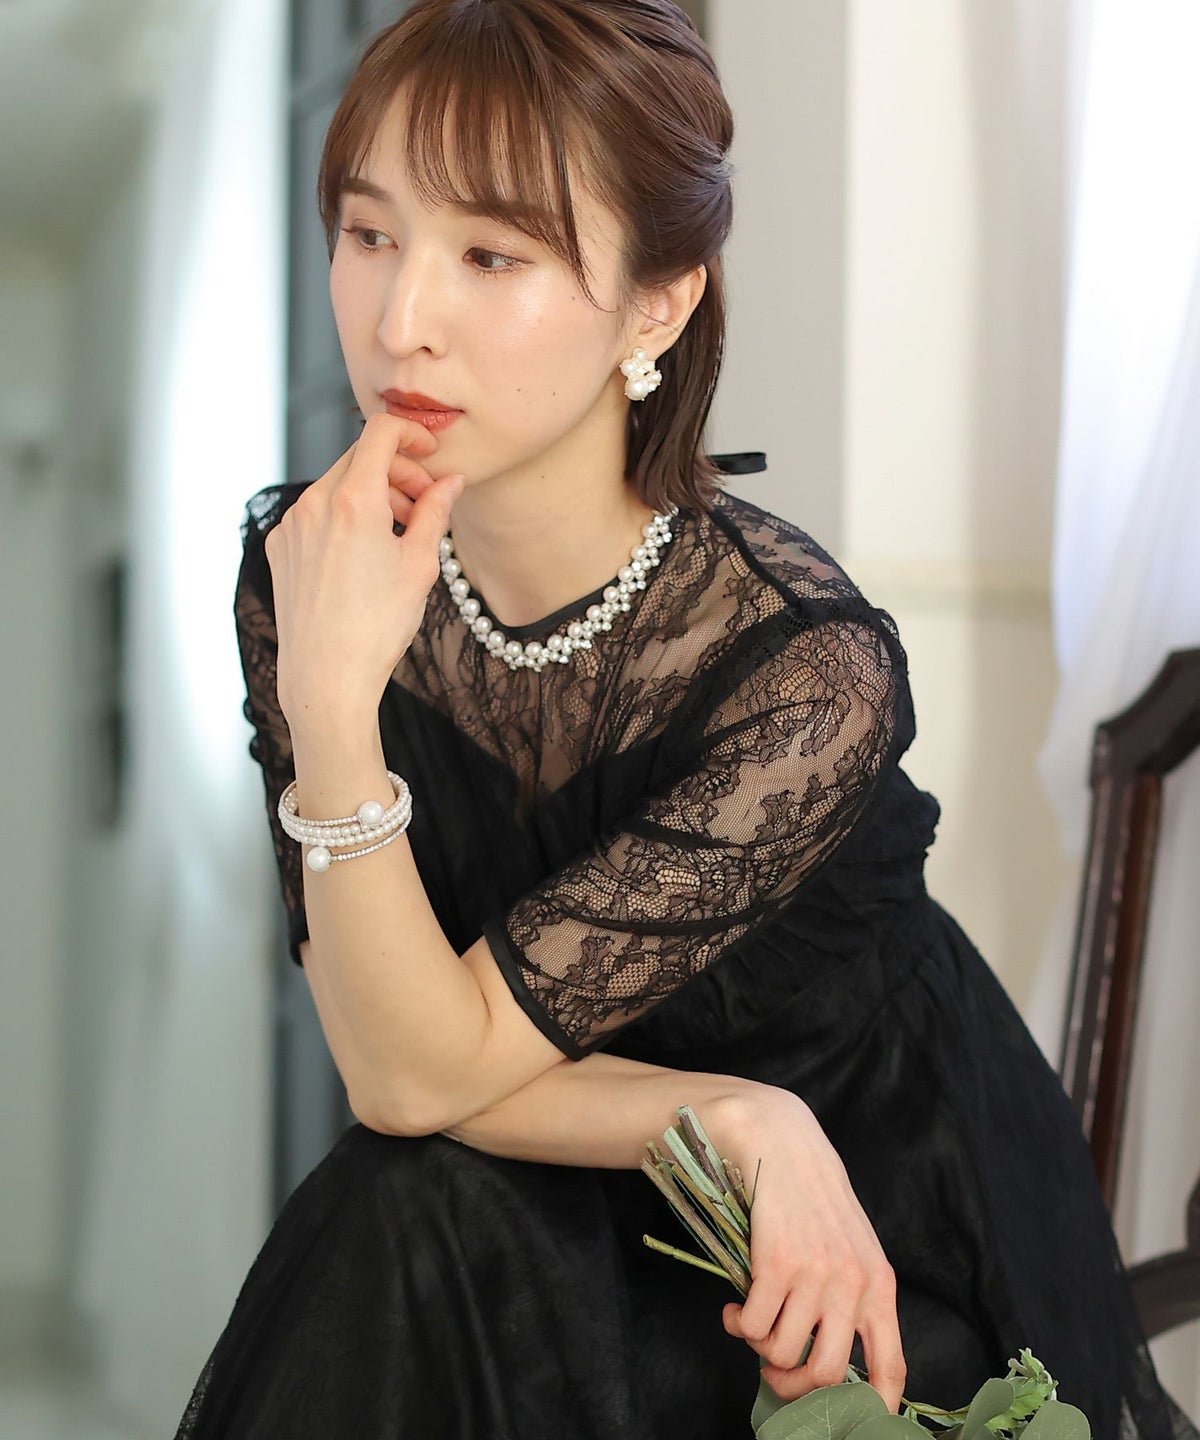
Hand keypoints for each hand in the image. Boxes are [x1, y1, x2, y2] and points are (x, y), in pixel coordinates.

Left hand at [264, 412, 465, 726]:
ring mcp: (291, 525)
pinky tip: (363, 556)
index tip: (430, 454)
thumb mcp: (420, 565)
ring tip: (397, 536)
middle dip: (397, 473)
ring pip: (336, 486)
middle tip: (424, 507)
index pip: (380, 432)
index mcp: (353, 500)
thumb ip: (436, 512)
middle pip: (359, 458)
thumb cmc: (377, 627)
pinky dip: (343, 518)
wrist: (326, 676)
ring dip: (372, 496)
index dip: (412, 434)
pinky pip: (315, 514)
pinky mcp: (278, 547)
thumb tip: (451, 482)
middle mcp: (314, 503)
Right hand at [715, 1090, 905, 1411]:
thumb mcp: (849, 1246)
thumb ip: (849, 1297)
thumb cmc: (811, 1198)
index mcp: (879, 1285)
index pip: (891, 1367)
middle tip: (772, 1370)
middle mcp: (853, 1284)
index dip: (876, 1410)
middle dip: (793, 1385)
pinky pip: (751, 1325)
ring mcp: (816, 1274)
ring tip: (748, 1322)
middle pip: (827, 1374)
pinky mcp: (776, 1263)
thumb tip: (825, 1361)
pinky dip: (736, 1324)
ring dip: (757, 1346)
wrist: (781, 1142)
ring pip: (781, 1351)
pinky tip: (733, 1307)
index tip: (853, 1426)